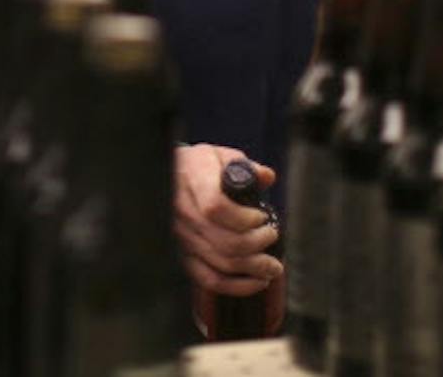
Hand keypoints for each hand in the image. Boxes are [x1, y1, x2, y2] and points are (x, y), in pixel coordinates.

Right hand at [173, 144, 282, 298]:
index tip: (261, 217)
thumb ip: (245, 166)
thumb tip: (265, 177)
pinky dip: (237, 286)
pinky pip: (209, 279)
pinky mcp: (183, 255)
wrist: (170, 176)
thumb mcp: (221, 156)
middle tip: (272, 236)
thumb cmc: (200, 166)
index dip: (243, 218)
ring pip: (220, 263)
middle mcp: (182, 210)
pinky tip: (257, 281)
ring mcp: (181, 236)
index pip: (215, 206)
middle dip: (257, 244)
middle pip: (223, 241)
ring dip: (254, 268)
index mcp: (192, 179)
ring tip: (273, 266)